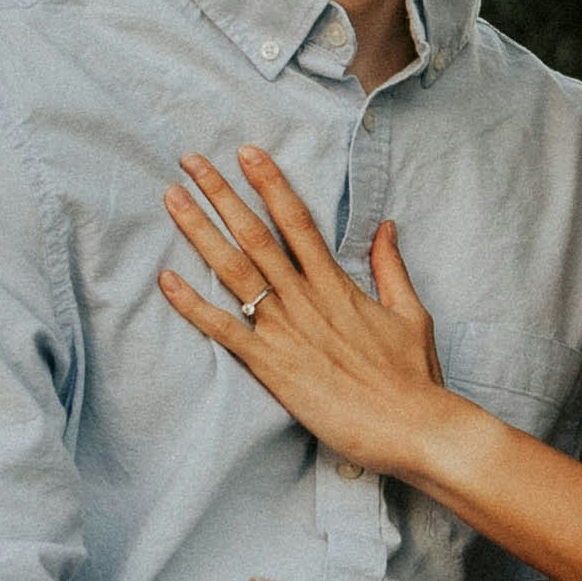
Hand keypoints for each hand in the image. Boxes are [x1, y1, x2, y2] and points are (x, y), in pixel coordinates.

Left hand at [160, 149, 453, 479]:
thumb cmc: (414, 378)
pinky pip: (225, 330)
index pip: (297, 221)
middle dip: (221, 194)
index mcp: (337, 285)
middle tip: (190, 161)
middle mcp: (307, 299)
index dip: (270, 183)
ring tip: (172, 199)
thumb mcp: (411, 313)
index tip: (246, 153)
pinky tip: (167, 280)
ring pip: (235, 270)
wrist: (413, 427)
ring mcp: (286, 331)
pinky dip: (194, 305)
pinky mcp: (273, 367)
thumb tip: (387, 227)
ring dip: (201, 232)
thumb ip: (391, 268)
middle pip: (256, 235)